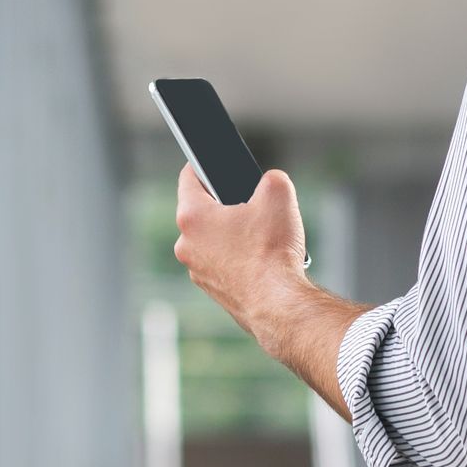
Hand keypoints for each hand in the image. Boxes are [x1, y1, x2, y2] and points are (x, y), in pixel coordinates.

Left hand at [174, 164, 310, 357]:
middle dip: (226, 205)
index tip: (211, 163)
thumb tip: (270, 183)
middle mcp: (186, 245)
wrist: (278, 303)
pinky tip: (264, 260)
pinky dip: (239, 259)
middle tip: (254, 204)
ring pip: (213, 240)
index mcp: (193, 217)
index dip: (202, 165)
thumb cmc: (272, 251)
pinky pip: (223, 264)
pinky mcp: (213, 290)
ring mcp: (197, 271)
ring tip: (264, 237)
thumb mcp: (279, 195)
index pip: (189, 178)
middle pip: (203, 212)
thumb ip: (271, 178)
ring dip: (233, 234)